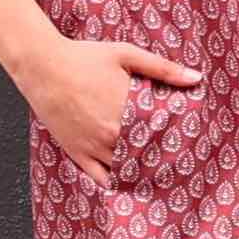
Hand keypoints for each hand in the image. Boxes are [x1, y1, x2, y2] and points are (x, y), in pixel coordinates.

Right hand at [23, 37, 203, 189]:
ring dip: (142, 172)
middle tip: (181, 166)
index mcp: (129, 111)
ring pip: (127, 170)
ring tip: (160, 177)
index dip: (180, 143)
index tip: (192, 147)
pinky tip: (128, 183)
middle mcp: (113, 134)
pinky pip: (100, 178)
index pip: (164, 136)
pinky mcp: (77, 153)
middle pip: (148, 157)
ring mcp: (94, 147)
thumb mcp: (126, 55)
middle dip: (164, 160)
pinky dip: (116, 183)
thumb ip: (163, 68)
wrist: (42, 65)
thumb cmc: (83, 57)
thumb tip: (196, 78)